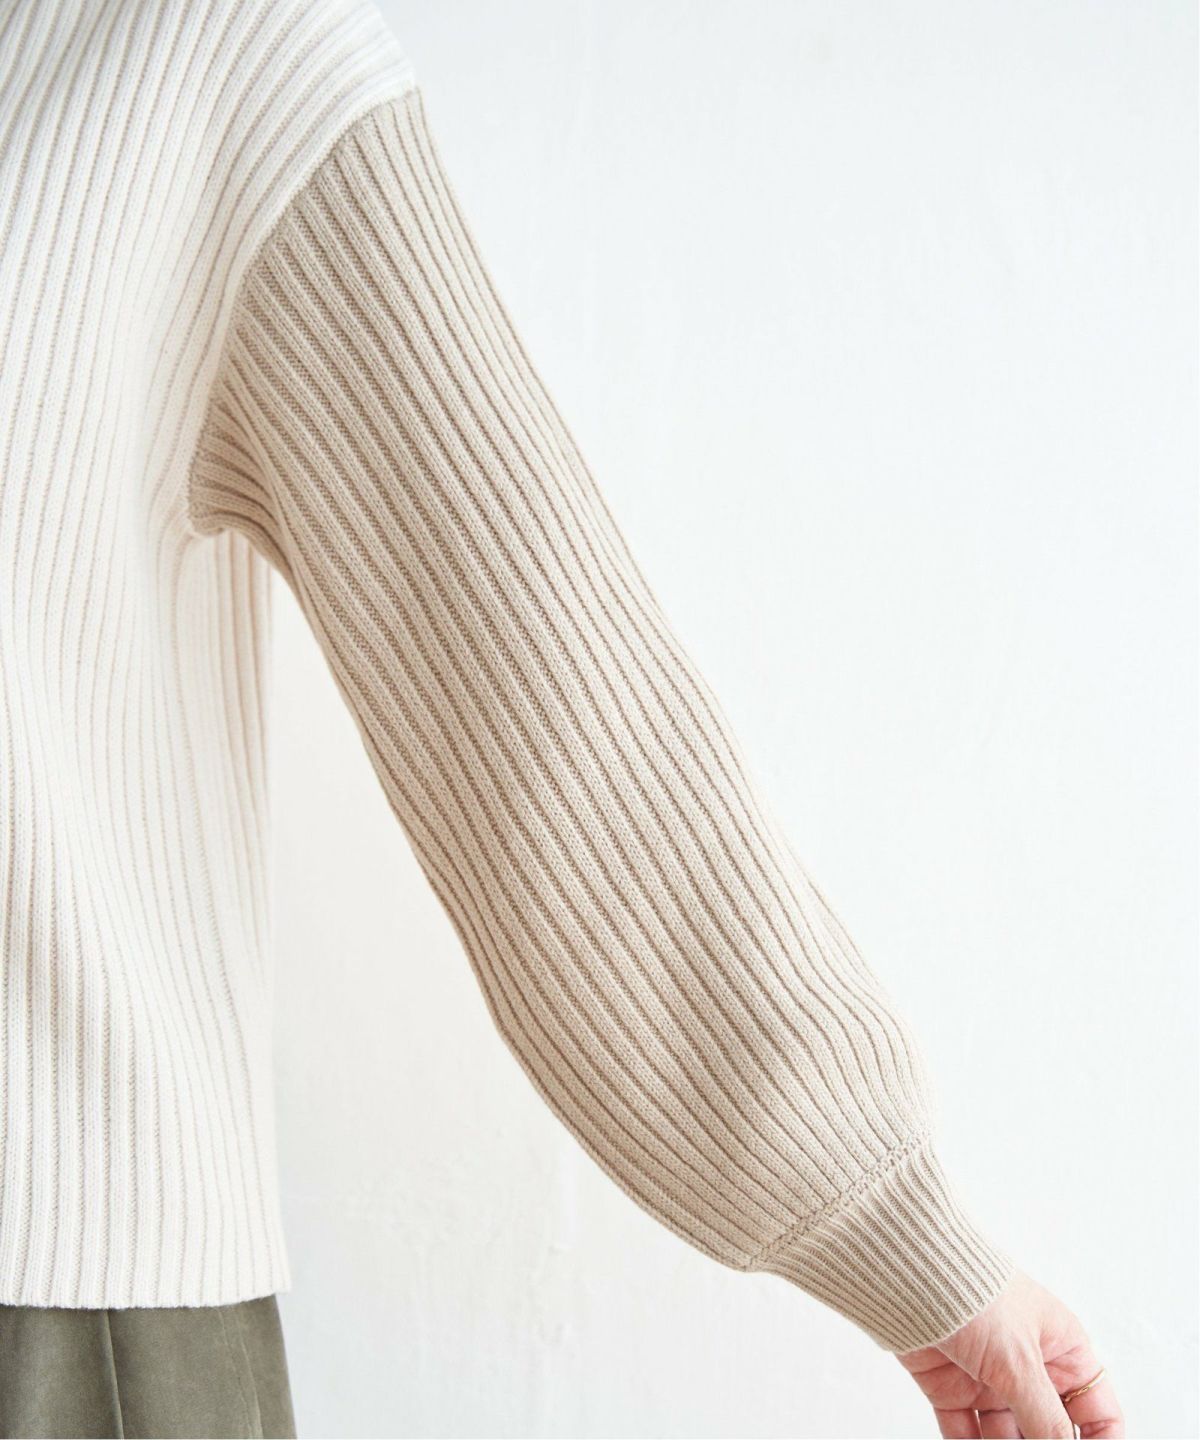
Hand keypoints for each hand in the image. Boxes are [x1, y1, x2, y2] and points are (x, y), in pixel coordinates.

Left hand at [896, 1270, 1122, 1437]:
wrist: (907, 1271)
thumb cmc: (974, 1294)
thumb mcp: (1019, 1361)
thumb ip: (1045, 1419)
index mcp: (1062, 1350)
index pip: (1098, 1413)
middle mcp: (1028, 1368)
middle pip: (1050, 1431)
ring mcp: (989, 1380)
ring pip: (1007, 1438)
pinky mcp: (951, 1389)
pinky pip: (966, 1434)